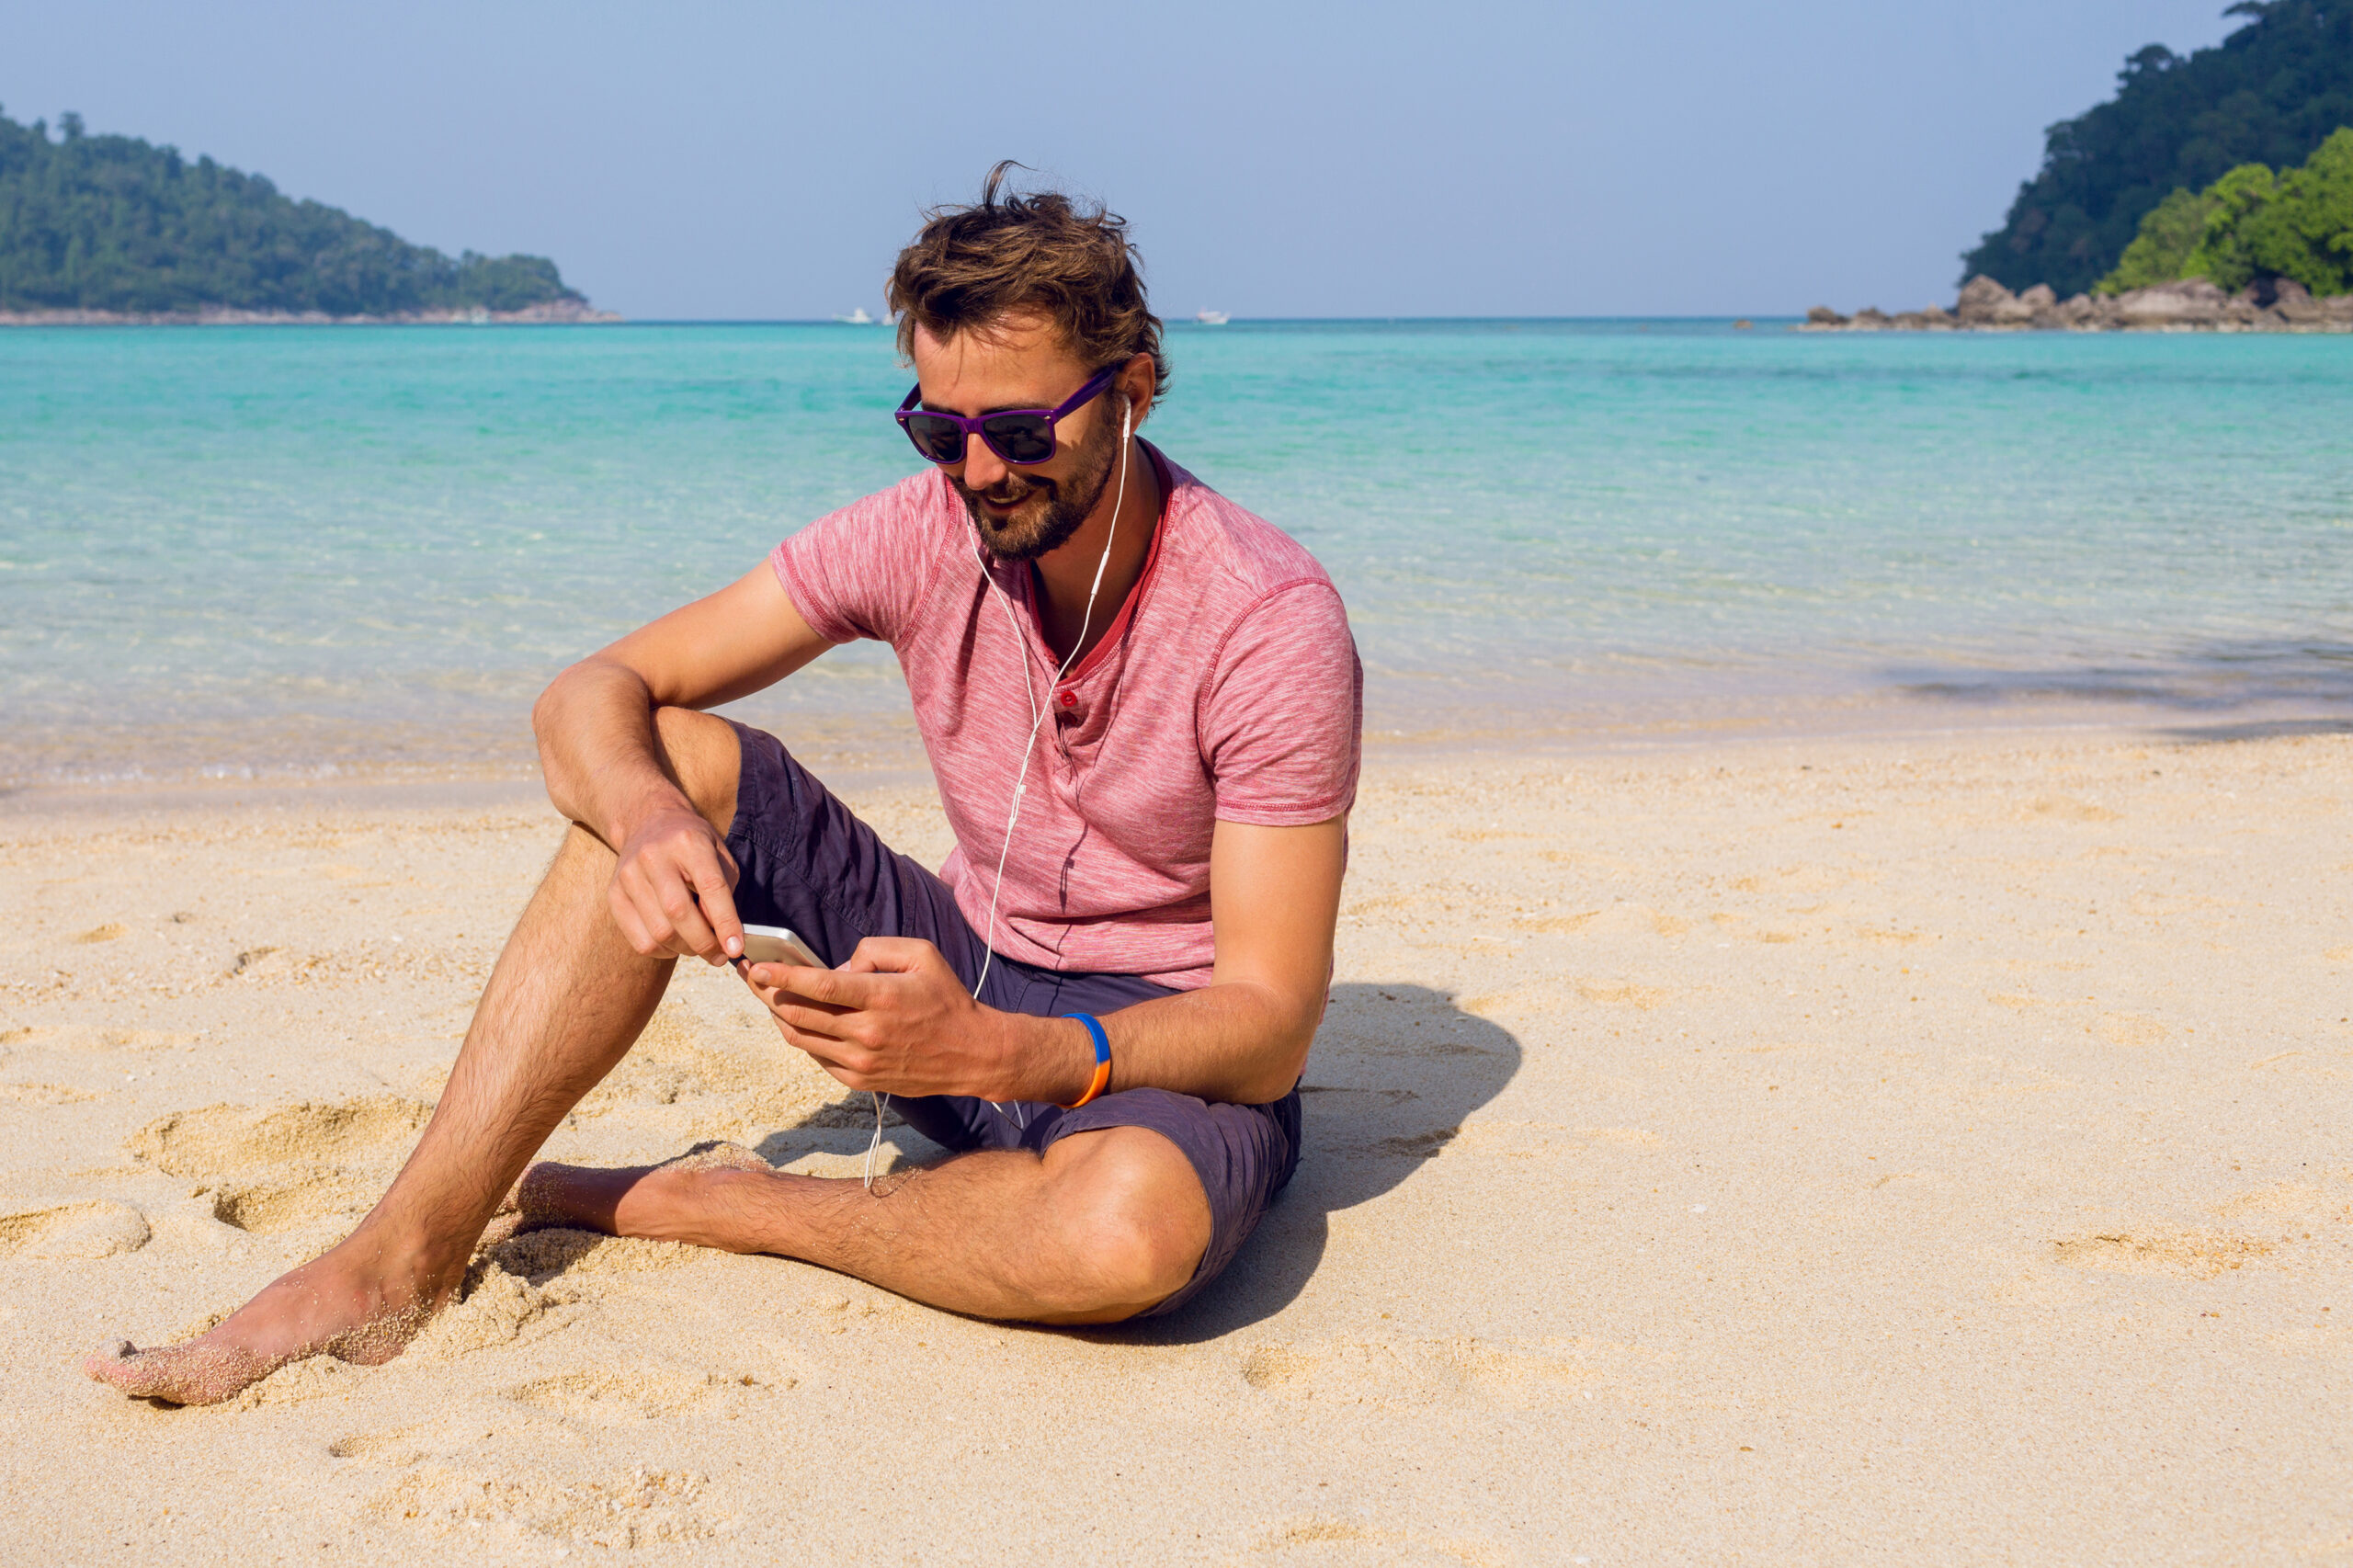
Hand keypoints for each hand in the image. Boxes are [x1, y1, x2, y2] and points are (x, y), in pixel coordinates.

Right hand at [608, 803, 743, 964]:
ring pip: (659, 932)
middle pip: (679, 914)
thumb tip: (721, 935)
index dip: (726, 922)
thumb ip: (724, 892)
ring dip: (685, 950)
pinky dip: (663, 951)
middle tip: (720, 956)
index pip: (711, 887)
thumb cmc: (692, 844)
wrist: (648, 823)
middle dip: (704, 943)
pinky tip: (675, 942)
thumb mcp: (719, 855)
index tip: (736, 948)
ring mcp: (628, 876)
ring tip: (698, 945)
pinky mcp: (614, 895)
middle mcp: (653, 857)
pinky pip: (640, 941)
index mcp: (688, 842)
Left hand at [738, 936, 1036, 1098]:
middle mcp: (867, 1032)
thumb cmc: (946, 998)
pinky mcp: (860, 1081)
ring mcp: (861, 1061)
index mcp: (881, 997)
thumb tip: (839, 966)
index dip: (782, 977)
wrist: (972, 1053)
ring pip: (801, 1038)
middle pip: (799, 1014)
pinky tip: (802, 1023)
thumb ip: (877, 949)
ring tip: (771, 999)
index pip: (819, 986)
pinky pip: (817, 1057)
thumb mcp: (922, 955)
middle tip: (752, 979)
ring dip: (779, 1017)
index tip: (757, 968)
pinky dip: (803, 1038)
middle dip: (768, 994)